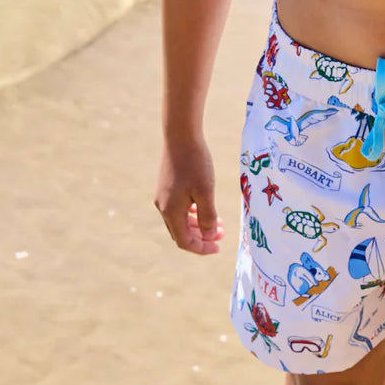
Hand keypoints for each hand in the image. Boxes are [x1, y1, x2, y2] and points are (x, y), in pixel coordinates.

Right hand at [154, 136, 223, 254]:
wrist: (180, 136)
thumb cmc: (195, 163)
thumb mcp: (206, 191)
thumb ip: (208, 216)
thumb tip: (210, 237)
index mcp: (171, 211)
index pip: (184, 241)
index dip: (201, 248)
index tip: (219, 247)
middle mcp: (163, 207)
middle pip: (181, 233)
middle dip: (202, 237)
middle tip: (222, 234)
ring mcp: (163, 196)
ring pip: (180, 221)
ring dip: (198, 225)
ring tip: (218, 223)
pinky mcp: (166, 187)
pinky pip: (178, 209)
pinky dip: (192, 213)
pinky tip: (205, 208)